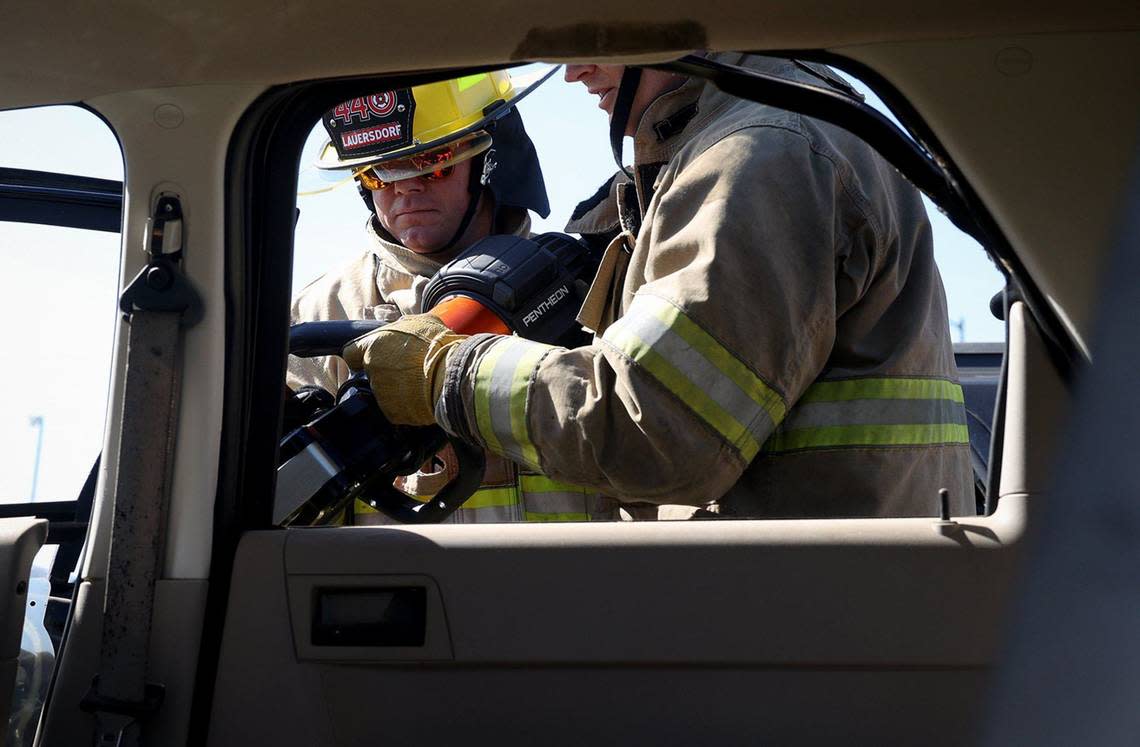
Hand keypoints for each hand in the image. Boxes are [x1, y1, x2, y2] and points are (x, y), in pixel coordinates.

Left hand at [342, 313, 467, 424]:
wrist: (452, 374)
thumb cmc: (438, 345)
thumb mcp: (422, 321)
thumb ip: (403, 324)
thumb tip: (402, 325)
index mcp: (372, 346)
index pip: (351, 353)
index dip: (362, 354)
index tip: (372, 357)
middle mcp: (372, 370)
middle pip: (371, 373)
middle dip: (385, 371)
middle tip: (407, 368)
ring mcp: (381, 393)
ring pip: (384, 391)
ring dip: (396, 388)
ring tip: (418, 382)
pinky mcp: (392, 413)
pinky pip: (396, 408)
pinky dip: (406, 404)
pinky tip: (421, 395)